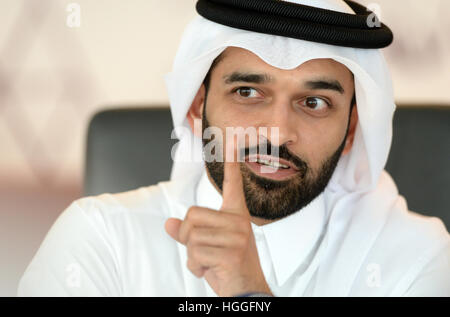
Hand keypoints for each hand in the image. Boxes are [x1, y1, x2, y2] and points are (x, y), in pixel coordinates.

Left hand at [165, 139, 271, 296]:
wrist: (247, 291)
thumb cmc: (229, 268)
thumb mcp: (207, 248)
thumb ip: (188, 234)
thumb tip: (168, 223)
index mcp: (236, 216)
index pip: (233, 185)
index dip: (231, 164)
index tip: (230, 142)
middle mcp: (239, 222)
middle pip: (192, 215)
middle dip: (189, 237)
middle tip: (205, 252)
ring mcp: (237, 236)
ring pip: (191, 235)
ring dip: (192, 255)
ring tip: (210, 262)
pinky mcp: (232, 251)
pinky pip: (194, 253)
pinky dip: (195, 266)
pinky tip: (211, 271)